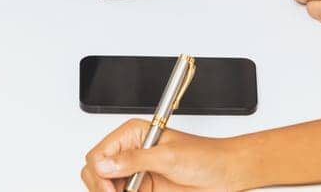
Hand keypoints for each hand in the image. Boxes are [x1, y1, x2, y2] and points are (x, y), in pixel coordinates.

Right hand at [81, 119, 243, 191]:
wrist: (224, 174)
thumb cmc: (204, 156)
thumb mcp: (168, 156)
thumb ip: (134, 161)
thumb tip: (105, 165)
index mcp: (133, 135)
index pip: (99, 154)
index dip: (99, 173)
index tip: (109, 189)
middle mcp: (131, 153)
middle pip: (96, 172)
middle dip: (100, 186)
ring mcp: (136, 174)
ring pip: (104, 187)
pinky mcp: (143, 190)